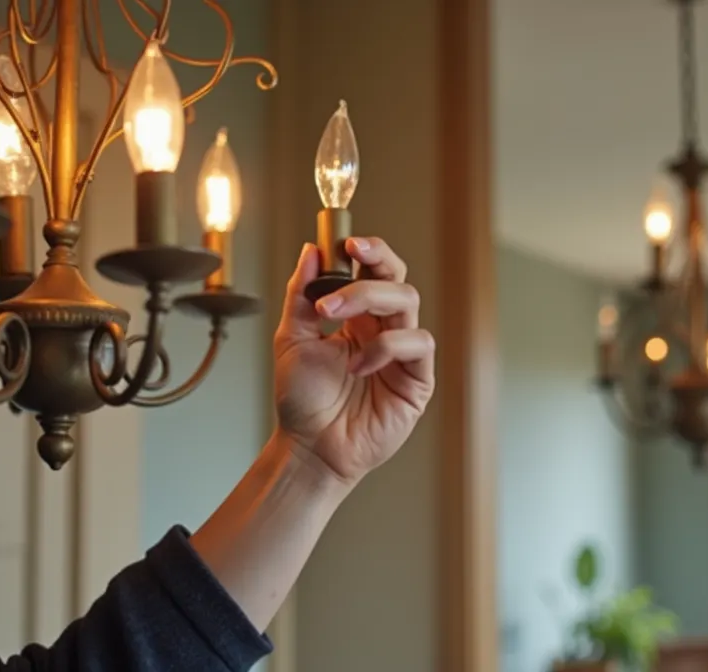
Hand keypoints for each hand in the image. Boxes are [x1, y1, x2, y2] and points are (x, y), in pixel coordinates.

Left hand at [271, 238, 435, 484]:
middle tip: (348, 259)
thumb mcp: (291, 340)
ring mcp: (402, 355)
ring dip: (370, 300)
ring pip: (408, 303)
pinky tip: (358, 367)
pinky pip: (417, 344)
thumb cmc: (302, 401)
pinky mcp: (417, 380)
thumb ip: (299, 295)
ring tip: (334, 319)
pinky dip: (386, 347)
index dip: (369, 251)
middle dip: (375, 263)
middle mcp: (383, 331)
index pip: (374, 272)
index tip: (347, 241)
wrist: (309, 448)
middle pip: (397, 279)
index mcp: (358, 319)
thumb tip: (311, 251)